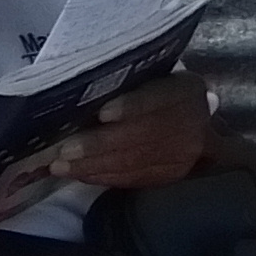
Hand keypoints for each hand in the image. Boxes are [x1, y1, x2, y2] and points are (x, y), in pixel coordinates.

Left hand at [51, 72, 214, 191]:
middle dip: (101, 145)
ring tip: (60, 165)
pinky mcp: (172, 176)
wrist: (185, 117)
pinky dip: (103, 176)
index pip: (161, 97)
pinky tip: (79, 173)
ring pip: (135, 162)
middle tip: (64, 150)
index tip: (103, 114)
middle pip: (145, 135)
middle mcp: (195, 122)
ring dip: (94, 165)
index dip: (133, 106)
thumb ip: (124, 83)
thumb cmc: (152, 89)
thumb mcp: (147, 76)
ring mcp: (186, 154)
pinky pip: (133, 179)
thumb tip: (79, 96)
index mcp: (187, 89)